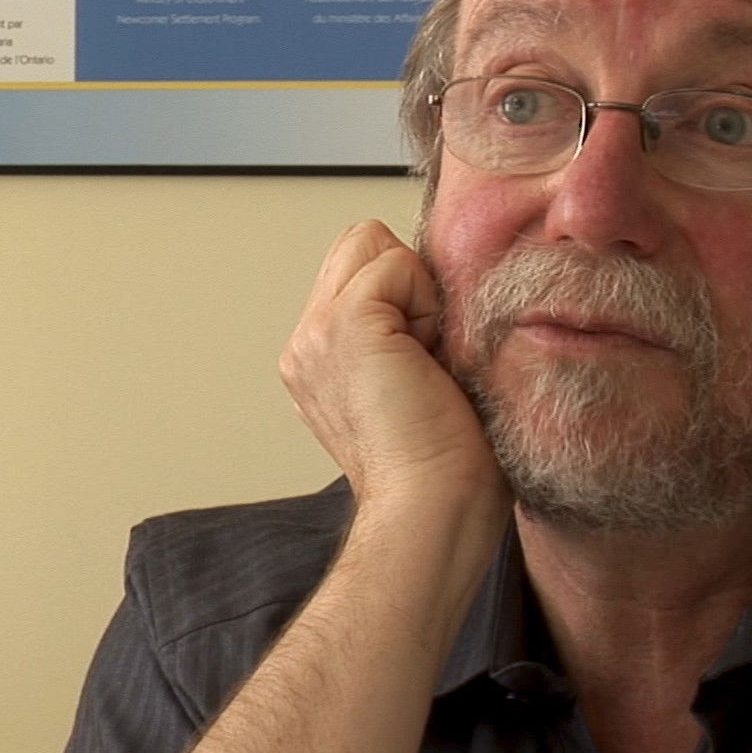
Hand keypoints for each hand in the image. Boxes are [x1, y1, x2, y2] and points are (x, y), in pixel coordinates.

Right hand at [279, 221, 505, 512]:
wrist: (433, 511)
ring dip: (417, 291)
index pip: (356, 269)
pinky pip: (397, 261)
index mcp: (318, 362)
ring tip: (427, 359)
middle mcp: (305, 345)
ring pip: (372, 241)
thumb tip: (435, 291)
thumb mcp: (416, 387)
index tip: (429, 361)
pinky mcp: (344, 323)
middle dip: (406, 280)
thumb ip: (404, 337)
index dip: (406, 292)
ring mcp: (315, 333)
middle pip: (358, 243)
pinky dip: (428, 301)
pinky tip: (429, 360)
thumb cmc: (446, 472)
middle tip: (429, 355)